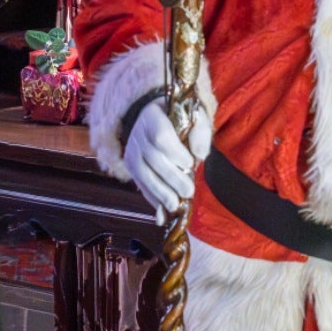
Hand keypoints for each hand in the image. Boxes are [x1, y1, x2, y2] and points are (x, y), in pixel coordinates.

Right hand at [126, 96, 208, 217]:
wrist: (154, 119)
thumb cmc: (180, 118)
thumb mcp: (194, 116)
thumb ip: (201, 132)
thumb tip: (200, 155)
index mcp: (152, 116)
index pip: (160, 135)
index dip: (175, 152)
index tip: (191, 164)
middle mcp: (137, 134)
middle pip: (153, 159)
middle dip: (171, 178)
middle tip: (188, 192)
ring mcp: (131, 151)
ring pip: (144, 174)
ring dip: (160, 193)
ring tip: (176, 206)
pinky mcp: (130, 167)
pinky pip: (140, 184)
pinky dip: (152, 199)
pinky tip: (163, 214)